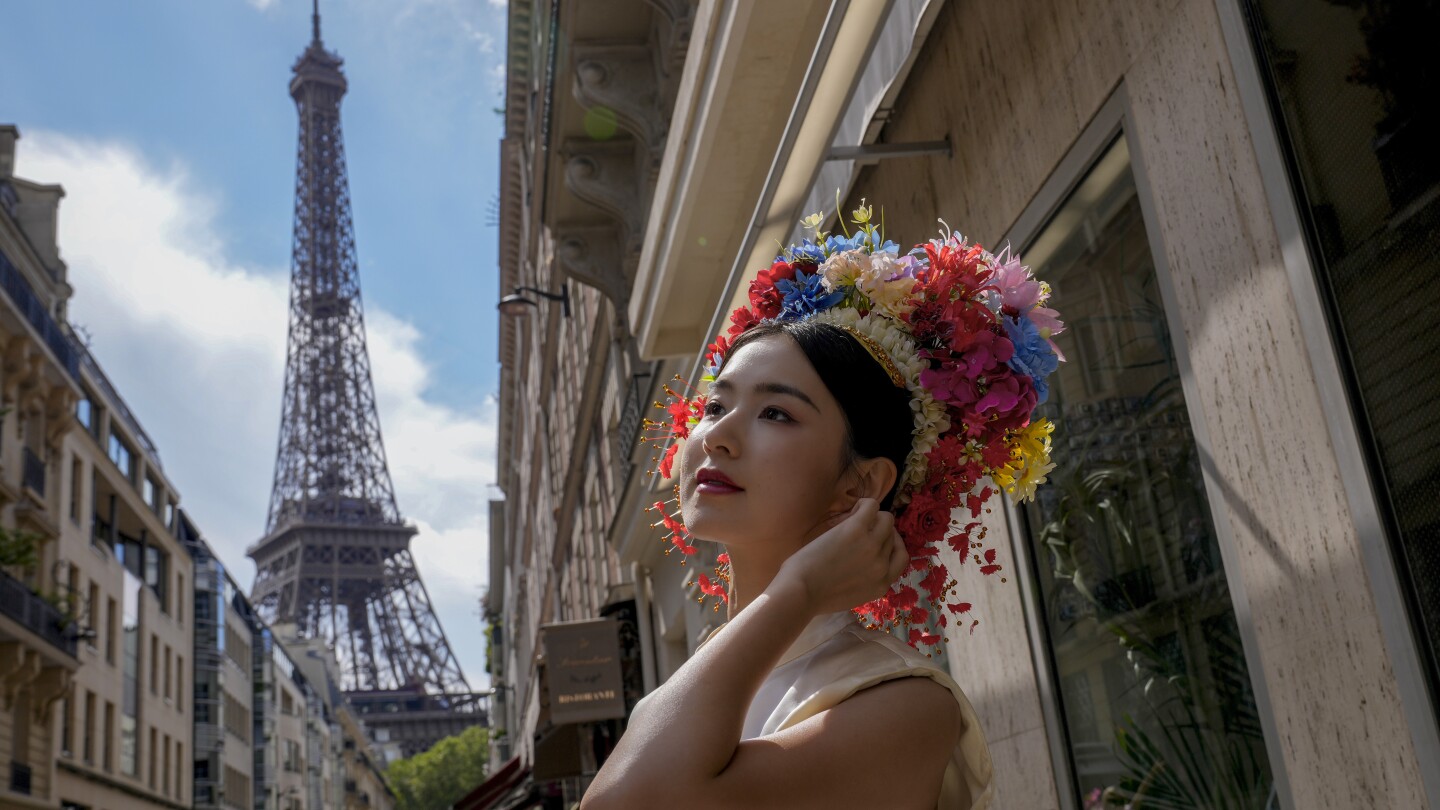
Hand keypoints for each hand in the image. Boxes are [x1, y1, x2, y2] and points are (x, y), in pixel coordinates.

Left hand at [773, 498, 907, 614]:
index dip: (892, 545)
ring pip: (886, 519)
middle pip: (892, 536)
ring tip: (856, 517)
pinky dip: (865, 504)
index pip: (901, 557)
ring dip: (874, 516)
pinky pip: (871, 506)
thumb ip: (864, 582)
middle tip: (863, 527)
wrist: (800, 592)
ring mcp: (872, 546)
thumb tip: (864, 564)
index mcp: (882, 585)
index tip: (879, 541)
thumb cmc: (815, 597)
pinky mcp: (857, 529)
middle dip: (879, 531)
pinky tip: (853, 509)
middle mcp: (882, 565)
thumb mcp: (851, 596)